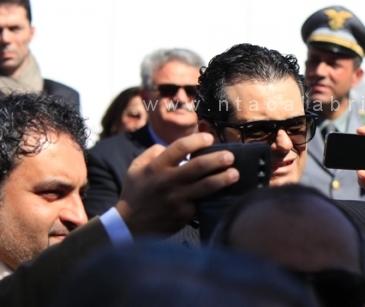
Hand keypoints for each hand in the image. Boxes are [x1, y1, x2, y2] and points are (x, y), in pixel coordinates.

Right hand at [115, 132, 238, 234]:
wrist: (129, 225)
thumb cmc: (136, 192)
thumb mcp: (136, 168)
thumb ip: (153, 152)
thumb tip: (170, 146)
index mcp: (156, 167)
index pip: (180, 148)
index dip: (197, 140)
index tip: (210, 138)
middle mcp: (168, 182)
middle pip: (198, 166)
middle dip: (217, 159)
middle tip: (230, 156)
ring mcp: (177, 199)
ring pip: (205, 187)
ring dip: (223, 179)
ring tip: (235, 174)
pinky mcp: (184, 214)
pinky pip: (202, 202)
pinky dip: (213, 197)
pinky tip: (225, 193)